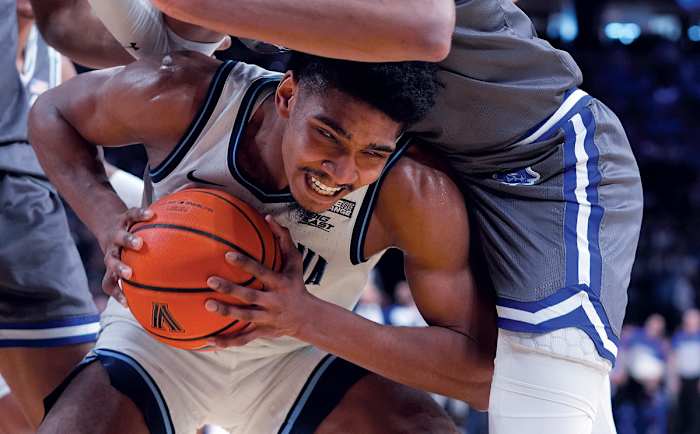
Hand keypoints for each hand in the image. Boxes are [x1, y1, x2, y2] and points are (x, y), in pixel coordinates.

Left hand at [100, 207, 153, 305]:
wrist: (109, 222)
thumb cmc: (127, 249)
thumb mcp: (133, 262)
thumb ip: (148, 275)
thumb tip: (176, 290)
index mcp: (113, 264)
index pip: (109, 283)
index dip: (116, 293)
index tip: (126, 303)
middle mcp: (113, 251)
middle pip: (111, 261)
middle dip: (119, 268)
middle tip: (130, 274)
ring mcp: (117, 234)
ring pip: (120, 238)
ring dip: (127, 241)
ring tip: (139, 243)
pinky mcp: (124, 218)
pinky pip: (132, 215)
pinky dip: (140, 214)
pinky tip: (152, 214)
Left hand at [204, 215, 315, 347]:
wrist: (307, 317)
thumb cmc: (297, 284)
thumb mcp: (295, 261)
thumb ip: (283, 239)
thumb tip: (269, 217)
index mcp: (280, 284)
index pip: (262, 272)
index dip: (246, 264)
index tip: (227, 255)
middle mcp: (273, 302)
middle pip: (250, 296)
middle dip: (230, 289)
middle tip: (210, 280)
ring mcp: (267, 319)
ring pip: (244, 317)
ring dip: (226, 313)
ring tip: (207, 305)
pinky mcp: (261, 332)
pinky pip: (243, 339)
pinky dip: (227, 342)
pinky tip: (208, 341)